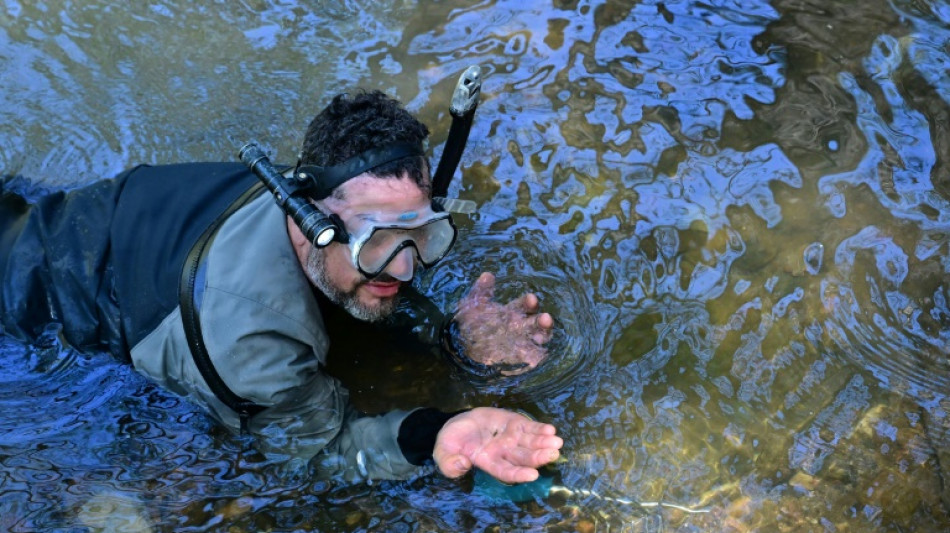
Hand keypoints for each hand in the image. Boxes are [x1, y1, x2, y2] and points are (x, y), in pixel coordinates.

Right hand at [434, 407, 562, 483]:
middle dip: (538, 456)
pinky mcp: (513, 423)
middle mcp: (503, 452)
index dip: (519, 474)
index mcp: (488, 462)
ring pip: (530, 443)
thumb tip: (461, 465)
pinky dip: (539, 429)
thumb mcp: (443, 453)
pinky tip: (550, 429)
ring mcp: (510, 437)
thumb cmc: (450, 443)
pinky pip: (528, 428)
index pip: (506, 471)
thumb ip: (449, 463)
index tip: (533, 475)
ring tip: (556, 441)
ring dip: (543, 443)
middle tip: (553, 453)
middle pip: (523, 457)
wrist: (457, 425)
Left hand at [453, 272, 553, 373]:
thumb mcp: (473, 305)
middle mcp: (520, 326)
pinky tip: (536, 356)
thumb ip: (481, 292)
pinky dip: (536, 356)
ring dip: (543, 336)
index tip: (532, 299)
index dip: (528, 303)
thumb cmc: (472, 323)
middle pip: (536, 322)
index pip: (524, 305)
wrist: (464, 347)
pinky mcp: (520, 357)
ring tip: (542, 337)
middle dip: (542, 320)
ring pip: (539, 338)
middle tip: (546, 318)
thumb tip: (487, 275)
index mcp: (512, 312)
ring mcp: (522, 342)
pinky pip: (532, 356)